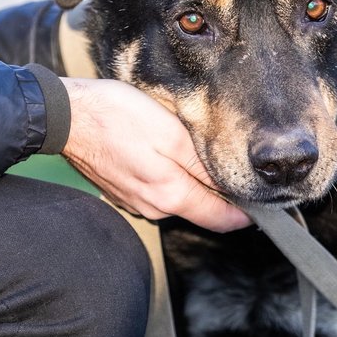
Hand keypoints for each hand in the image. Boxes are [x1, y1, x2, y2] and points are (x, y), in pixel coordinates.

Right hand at [60, 77, 250, 232]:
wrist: (65, 117)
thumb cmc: (117, 117)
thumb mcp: (172, 135)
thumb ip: (203, 166)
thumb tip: (234, 189)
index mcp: (171, 196)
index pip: (223, 219)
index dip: (250, 212)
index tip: (270, 201)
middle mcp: (154, 207)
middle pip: (202, 208)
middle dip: (221, 193)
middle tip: (238, 165)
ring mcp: (135, 201)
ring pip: (178, 198)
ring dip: (192, 182)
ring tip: (195, 152)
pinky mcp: (122, 191)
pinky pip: (156, 190)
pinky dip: (167, 177)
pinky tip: (162, 152)